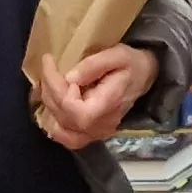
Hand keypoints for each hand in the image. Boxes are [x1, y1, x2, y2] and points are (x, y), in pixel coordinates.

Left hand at [35, 44, 159, 149]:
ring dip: (48, 105)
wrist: (144, 76)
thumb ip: (93, 65)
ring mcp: (96, 133)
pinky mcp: (91, 134)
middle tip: (48, 67)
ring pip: (60, 129)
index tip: (50, 61)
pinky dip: (54, 123)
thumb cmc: (132, 64)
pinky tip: (52, 104)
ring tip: (47, 84)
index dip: (56, 88)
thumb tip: (69, 77)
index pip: (75, 110)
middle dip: (49, 90)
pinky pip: (66, 137)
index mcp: (109, 105)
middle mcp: (102, 125)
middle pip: (64, 117)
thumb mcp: (117, 55)